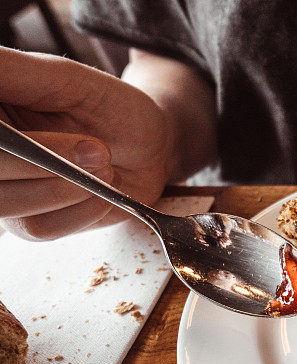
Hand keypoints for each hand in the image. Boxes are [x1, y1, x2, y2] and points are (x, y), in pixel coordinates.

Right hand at [0, 47, 174, 239]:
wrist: (151, 147)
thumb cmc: (111, 107)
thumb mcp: (66, 78)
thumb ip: (12, 72)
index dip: (15, 142)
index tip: (62, 140)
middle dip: (50, 161)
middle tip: (99, 149)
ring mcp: (1, 189)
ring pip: (7, 203)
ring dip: (68, 187)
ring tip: (105, 166)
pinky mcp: (26, 222)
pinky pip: (38, 228)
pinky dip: (80, 210)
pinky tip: (102, 190)